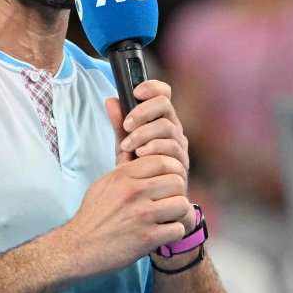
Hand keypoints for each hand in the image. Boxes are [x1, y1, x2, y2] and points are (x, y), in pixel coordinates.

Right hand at [62, 155, 189, 277]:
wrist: (79, 247)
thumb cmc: (93, 214)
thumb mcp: (104, 183)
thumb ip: (125, 169)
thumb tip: (142, 154)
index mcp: (123, 176)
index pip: (163, 161)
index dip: (172, 170)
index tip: (169, 180)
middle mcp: (134, 192)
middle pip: (177, 181)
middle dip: (176, 192)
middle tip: (168, 201)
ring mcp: (142, 215)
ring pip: (182, 204)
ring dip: (177, 212)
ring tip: (167, 217)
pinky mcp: (147, 238)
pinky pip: (178, 229)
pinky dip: (173, 232)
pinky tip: (162, 233)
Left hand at [106, 80, 194, 235]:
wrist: (145, 205)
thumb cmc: (137, 173)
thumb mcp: (124, 146)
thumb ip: (119, 124)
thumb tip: (110, 100)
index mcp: (161, 121)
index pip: (164, 94)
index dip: (152, 87)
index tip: (136, 91)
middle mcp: (174, 131)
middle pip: (166, 106)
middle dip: (143, 112)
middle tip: (126, 125)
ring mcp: (179, 148)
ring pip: (168, 127)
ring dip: (145, 133)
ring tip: (129, 145)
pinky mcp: (182, 165)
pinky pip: (172, 149)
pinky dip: (153, 149)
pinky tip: (139, 155)